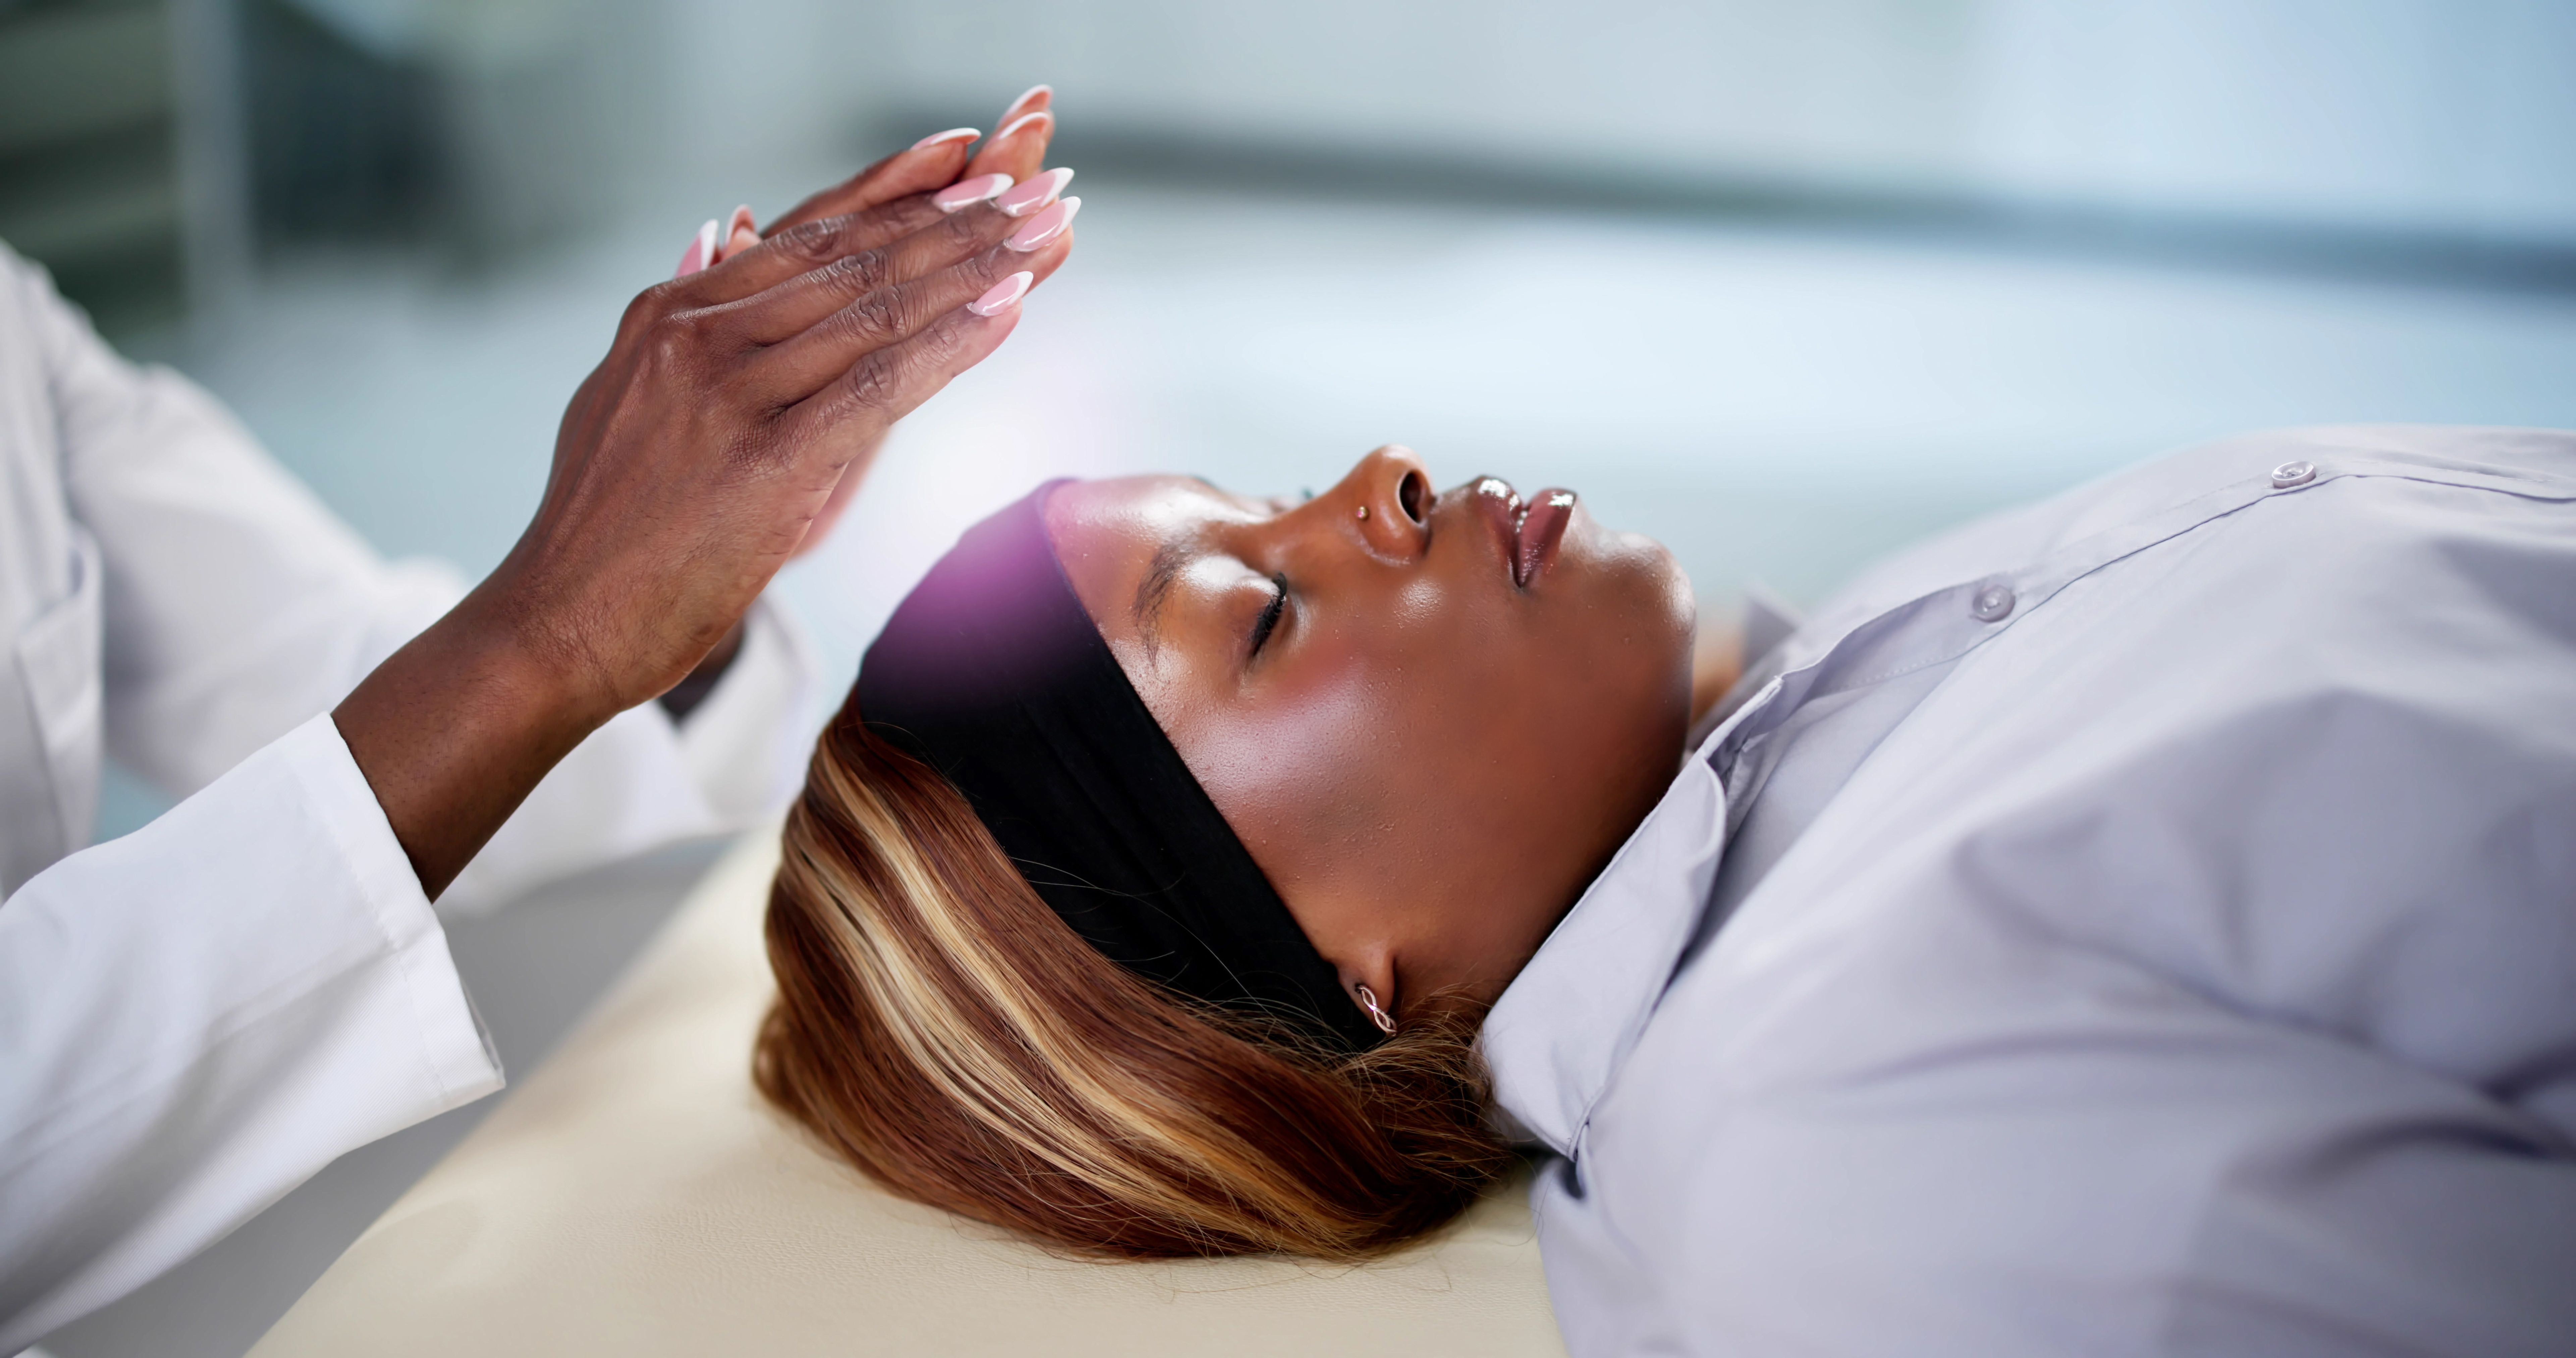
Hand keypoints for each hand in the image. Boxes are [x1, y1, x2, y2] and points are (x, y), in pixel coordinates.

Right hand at [334, 112, 1077, 895]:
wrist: (555, 621)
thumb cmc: (603, 527)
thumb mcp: (622, 395)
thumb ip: (677, 319)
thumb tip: (711, 235)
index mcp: (668, 315)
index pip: (806, 234)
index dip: (897, 194)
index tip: (967, 164)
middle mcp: (696, 336)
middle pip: (853, 260)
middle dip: (958, 220)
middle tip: (1037, 188)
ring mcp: (729, 394)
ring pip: (876, 310)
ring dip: (976, 266)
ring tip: (1045, 230)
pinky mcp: (766, 461)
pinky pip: (880, 385)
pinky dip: (951, 342)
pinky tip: (1008, 307)